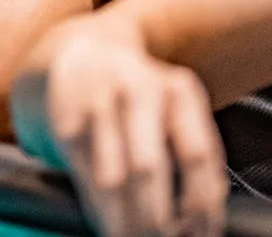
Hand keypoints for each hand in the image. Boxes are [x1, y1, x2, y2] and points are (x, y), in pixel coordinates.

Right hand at [37, 31, 227, 236]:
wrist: (76, 52)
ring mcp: (95, 104)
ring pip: (112, 179)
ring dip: (127, 221)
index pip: (196, 154)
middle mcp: (136, 89)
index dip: (201, 202)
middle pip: (148, 168)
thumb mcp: (172, 105)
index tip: (203, 231)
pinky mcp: (64, 122)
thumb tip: (208, 211)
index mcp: (177, 88)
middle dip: (158, 218)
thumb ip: (191, 147)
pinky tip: (111, 225)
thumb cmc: (136, 92)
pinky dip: (100, 211)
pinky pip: (85, 178)